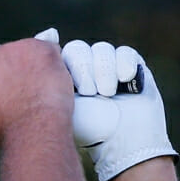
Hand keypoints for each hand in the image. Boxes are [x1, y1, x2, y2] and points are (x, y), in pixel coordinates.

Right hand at [0, 34, 73, 145]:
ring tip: (35, 89)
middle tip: (13, 88)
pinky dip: (46, 62)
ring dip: (25, 63)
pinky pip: (44, 48)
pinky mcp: (41, 48)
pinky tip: (49, 81)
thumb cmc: (4, 129)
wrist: (37, 129)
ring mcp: (16, 50)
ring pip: (18, 51)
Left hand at [58, 37, 177, 180]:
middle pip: (79, 49)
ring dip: (104, 69)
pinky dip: (124, 64)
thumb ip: (51, 77)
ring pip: (102, 49)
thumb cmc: (89, 130)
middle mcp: (86, 71)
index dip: (69, 67)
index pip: (60, 55)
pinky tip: (125, 80)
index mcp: (64, 79)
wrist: (124, 143)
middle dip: (84, 68)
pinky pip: (125, 52)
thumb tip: (47, 37)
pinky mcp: (132, 68)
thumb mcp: (63, 104)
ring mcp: (109, 69)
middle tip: (89, 92)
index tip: (75, 89)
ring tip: (107, 93)